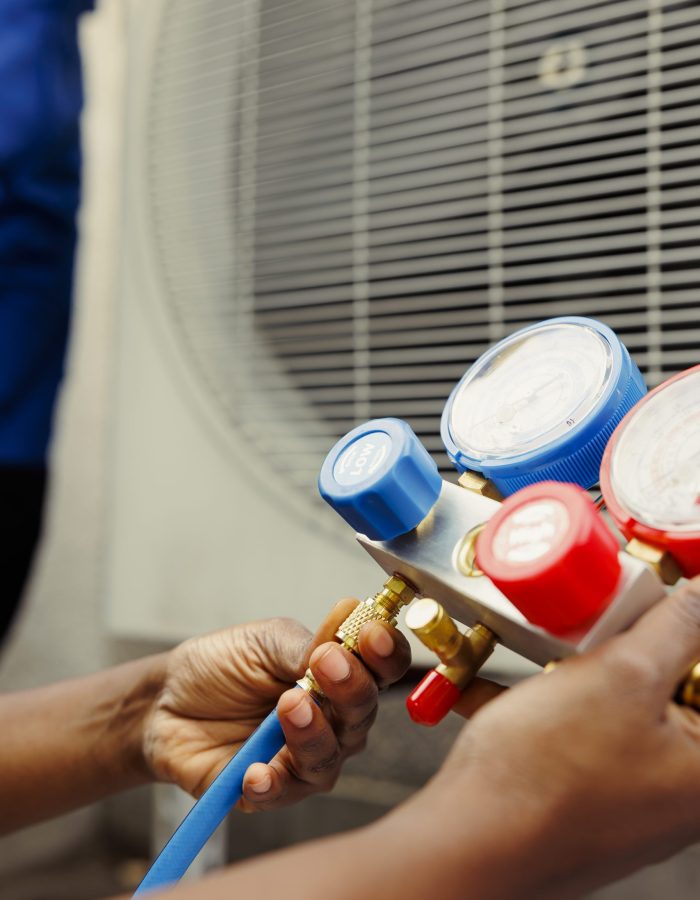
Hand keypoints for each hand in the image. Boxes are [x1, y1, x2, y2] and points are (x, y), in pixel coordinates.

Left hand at [142, 600, 410, 809]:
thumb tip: (350, 614)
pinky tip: (254, 769)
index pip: (382, 667)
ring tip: (287, 706)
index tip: (371, 634)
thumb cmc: (221, 666)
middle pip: (364, 712)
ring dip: (313, 732)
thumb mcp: (262, 641)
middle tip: (326, 664)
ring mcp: (304, 757)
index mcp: (338, 674)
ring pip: (330, 756)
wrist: (167, 701)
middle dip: (351, 687)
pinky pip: (283, 792)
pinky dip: (272, 782)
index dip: (386, 653)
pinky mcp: (272, 789)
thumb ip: (305, 642)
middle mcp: (333, 720)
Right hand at [392, 576, 699, 899]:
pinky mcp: (587, 794)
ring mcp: (632, 795)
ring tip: (547, 648)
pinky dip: (546, 701)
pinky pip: (579, 730)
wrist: (469, 840)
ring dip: (581, 666)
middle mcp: (680, 790)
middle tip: (601, 621)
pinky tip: (502, 685)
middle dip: (631, 643)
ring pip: (619, 704)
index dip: (687, 634)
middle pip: (671, 688)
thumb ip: (674, 626)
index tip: (662, 606)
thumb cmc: (544, 779)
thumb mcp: (620, 675)